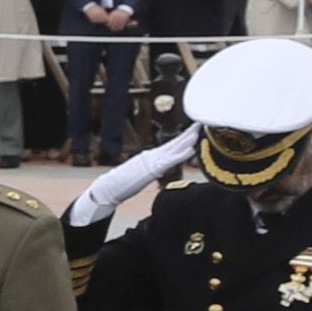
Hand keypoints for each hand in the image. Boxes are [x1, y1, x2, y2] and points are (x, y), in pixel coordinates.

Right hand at [68, 137, 189, 227]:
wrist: (109, 187)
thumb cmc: (124, 182)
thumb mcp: (144, 172)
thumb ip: (154, 167)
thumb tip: (161, 167)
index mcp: (153, 156)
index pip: (172, 144)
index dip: (184, 136)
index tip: (196, 129)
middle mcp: (154, 155)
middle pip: (175, 142)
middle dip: (189, 133)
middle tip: (201, 123)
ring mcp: (153, 161)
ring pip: (174, 148)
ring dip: (188, 140)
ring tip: (199, 132)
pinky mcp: (152, 169)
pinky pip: (170, 161)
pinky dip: (181, 155)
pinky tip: (191, 150)